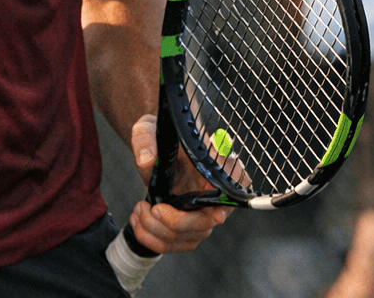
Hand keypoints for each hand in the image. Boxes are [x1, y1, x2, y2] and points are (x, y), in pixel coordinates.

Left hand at [126, 114, 230, 252]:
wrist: (153, 151)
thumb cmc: (158, 138)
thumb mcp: (147, 129)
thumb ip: (146, 139)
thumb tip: (148, 159)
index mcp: (213, 165)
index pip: (234, 185)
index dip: (228, 204)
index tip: (217, 214)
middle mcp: (212, 193)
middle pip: (206, 222)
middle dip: (177, 221)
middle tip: (154, 208)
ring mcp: (200, 214)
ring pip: (188, 238)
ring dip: (157, 231)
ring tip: (140, 209)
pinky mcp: (185, 228)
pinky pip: (173, 245)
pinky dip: (151, 239)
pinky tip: (138, 221)